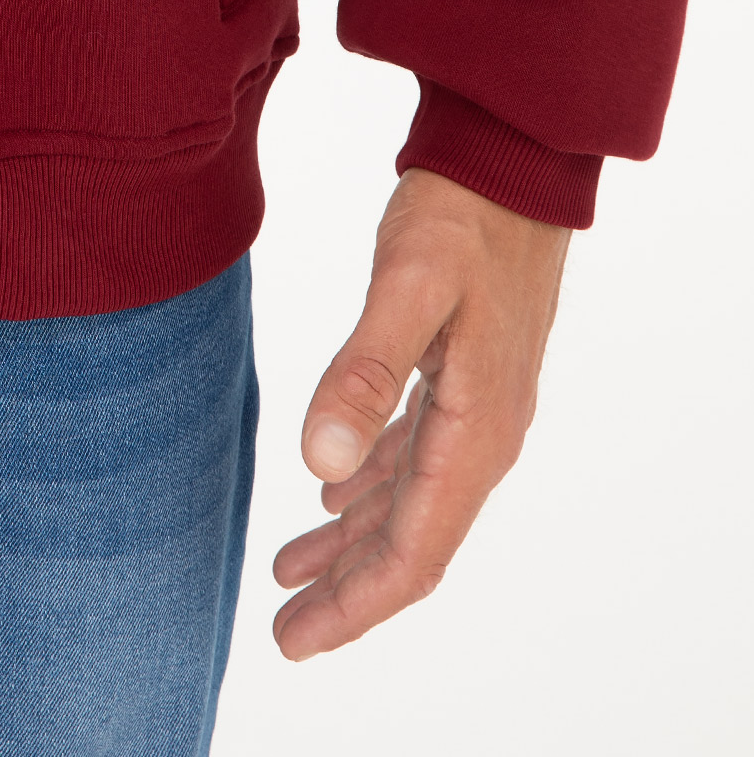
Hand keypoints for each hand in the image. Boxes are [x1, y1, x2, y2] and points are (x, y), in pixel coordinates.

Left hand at [273, 166, 568, 658]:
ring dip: (354, 542)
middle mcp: (483, 436)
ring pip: (410, 502)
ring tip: (291, 570)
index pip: (415, 550)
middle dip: (348, 591)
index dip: (356, 603)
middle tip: (283, 629)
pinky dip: (373, 486)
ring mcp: (476, 408)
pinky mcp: (461, 376)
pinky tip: (337, 493)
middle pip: (411, 541)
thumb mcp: (409, 283)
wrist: (515, 159)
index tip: (296, 639)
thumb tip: (320, 466)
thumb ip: (365, 371)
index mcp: (475, 433)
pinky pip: (415, 457)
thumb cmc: (464, 215)